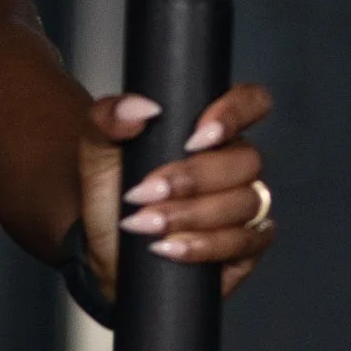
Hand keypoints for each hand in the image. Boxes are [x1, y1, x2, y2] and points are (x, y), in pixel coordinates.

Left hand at [77, 79, 275, 299]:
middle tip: (145, 192)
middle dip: (194, 179)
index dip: (236, 113)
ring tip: (146, 224)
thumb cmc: (112, 192)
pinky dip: (206, 246)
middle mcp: (237, 165)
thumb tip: (141, 109)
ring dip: (192, 215)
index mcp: (213, 130)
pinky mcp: (245, 247)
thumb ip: (110, 117)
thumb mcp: (99, 149)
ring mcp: (246, 206)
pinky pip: (248, 242)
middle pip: (247, 161)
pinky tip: (169, 248)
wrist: (103, 245)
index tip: (195, 138)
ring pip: (246, 203)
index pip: (252, 102)